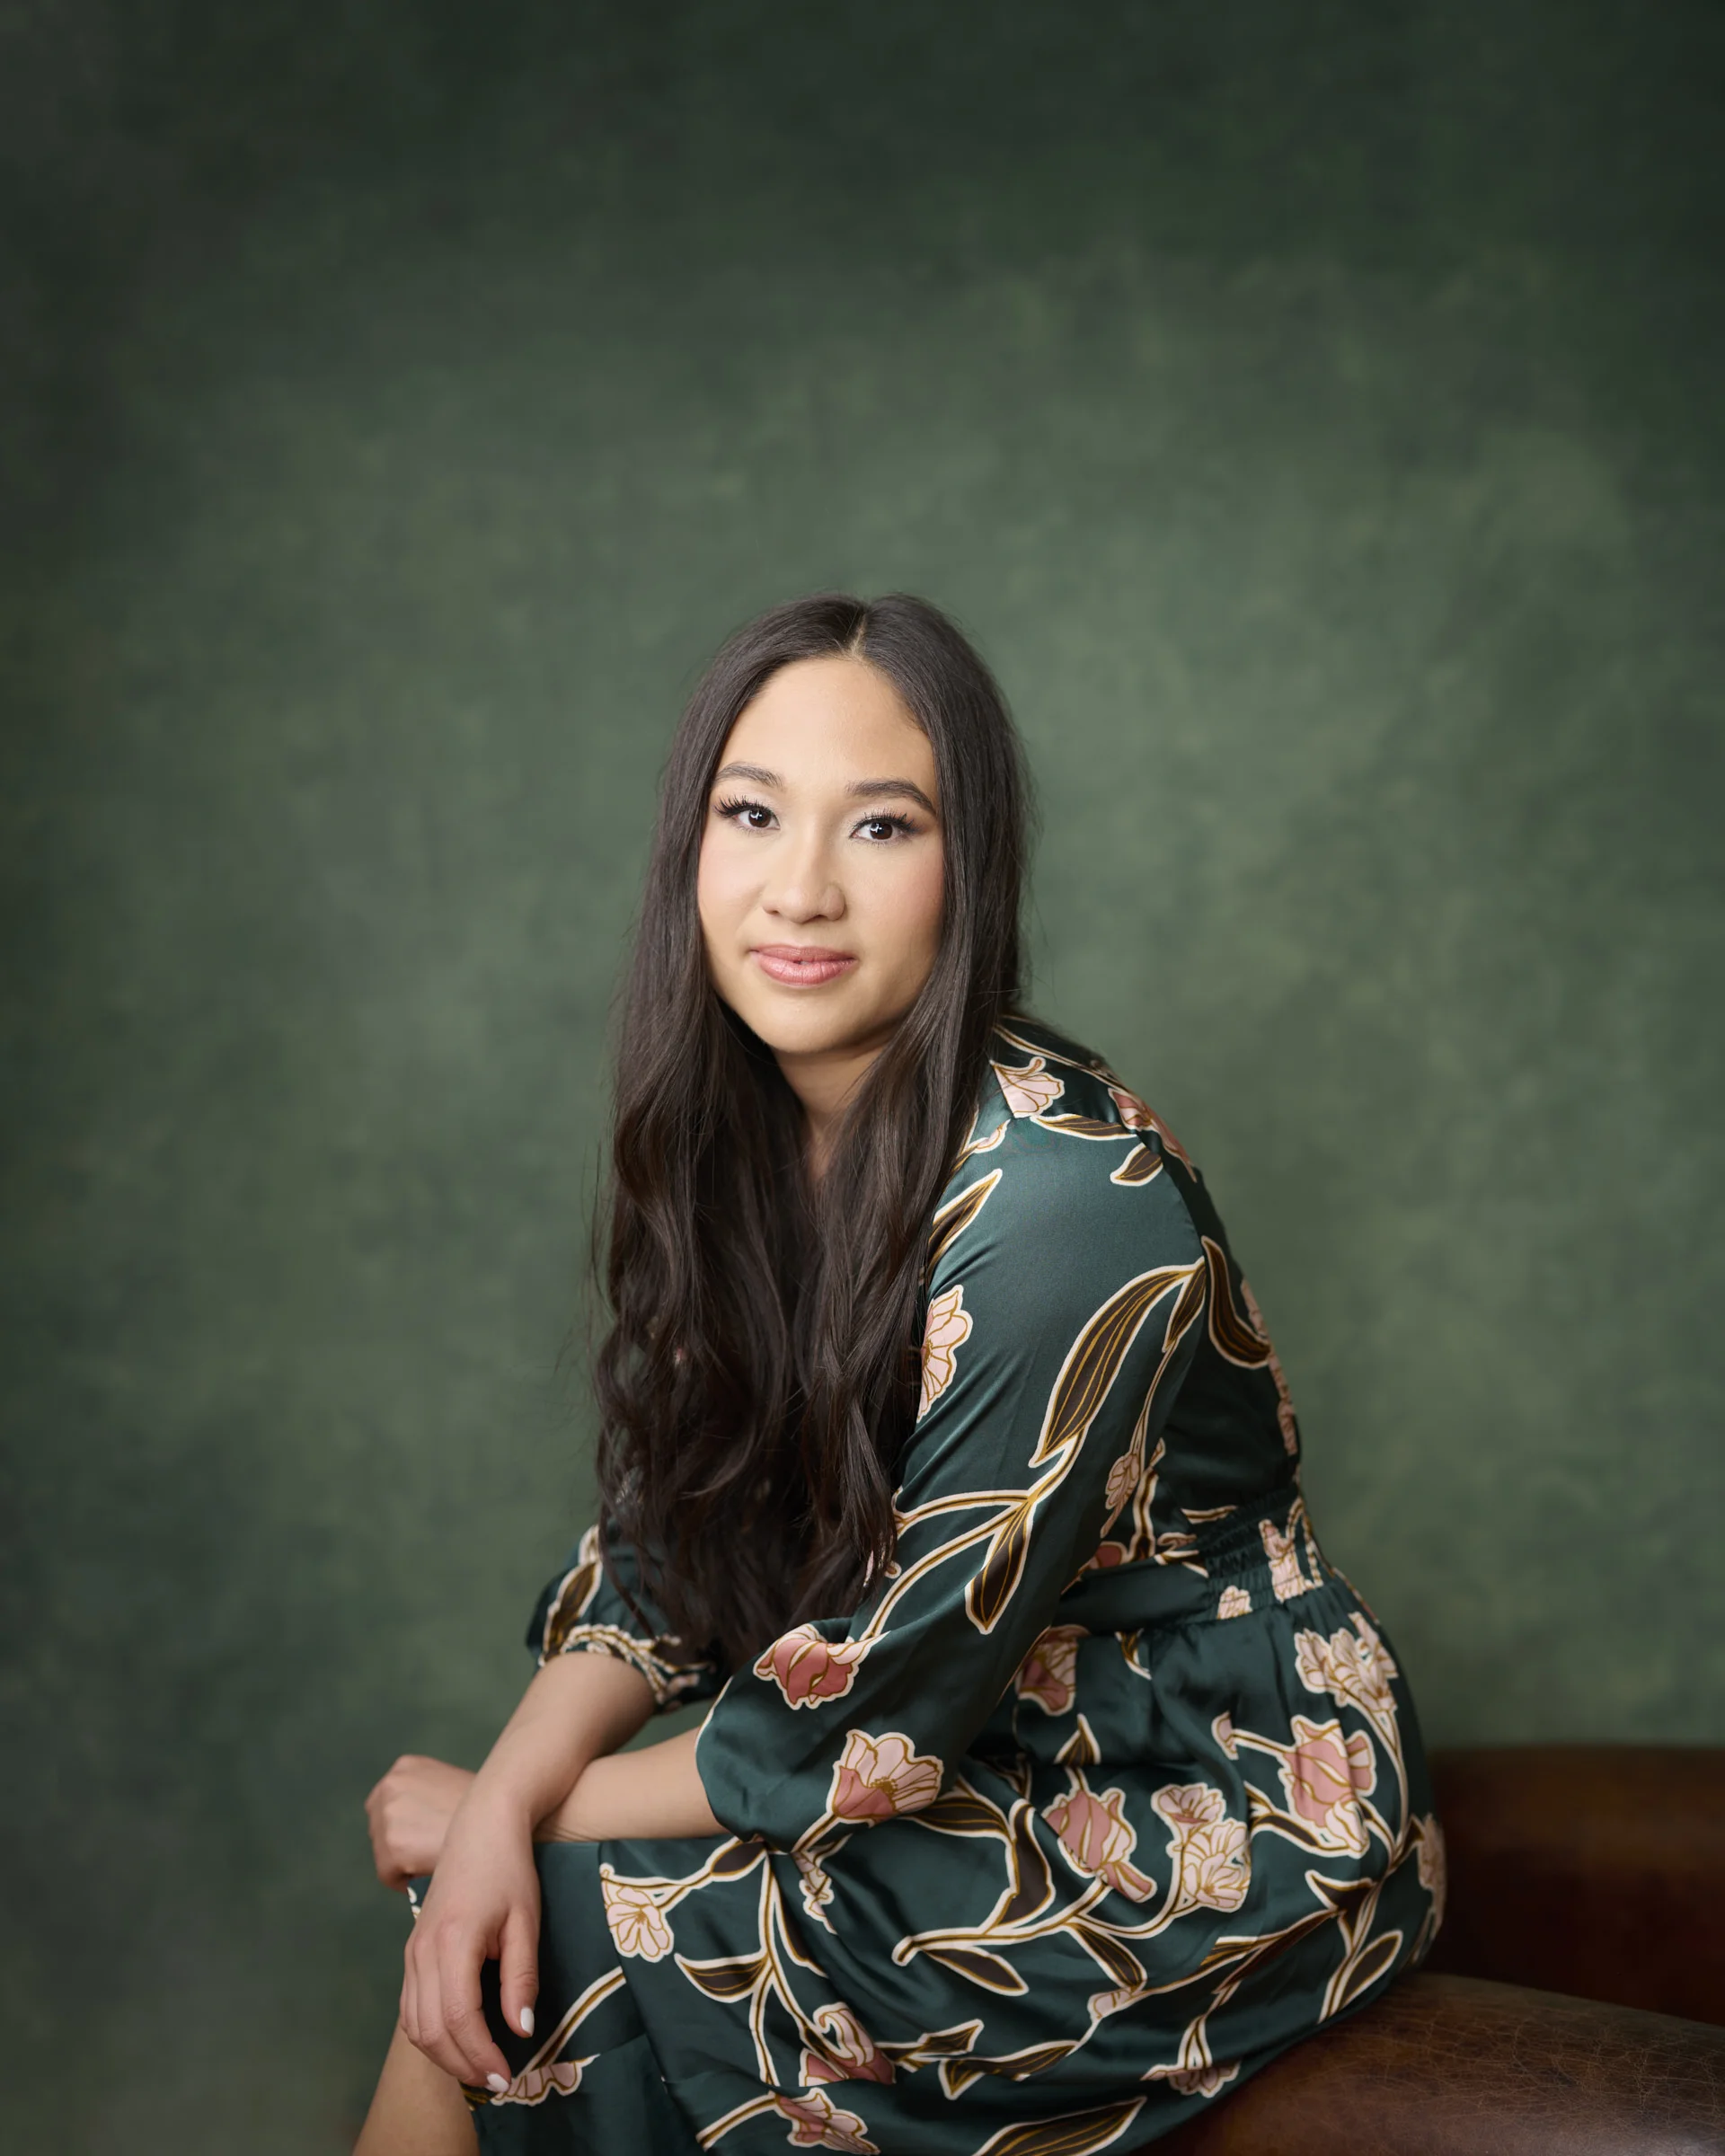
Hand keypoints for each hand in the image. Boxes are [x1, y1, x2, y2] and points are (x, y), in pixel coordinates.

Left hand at [365, 1754, 475, 1889]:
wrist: (498, 1818)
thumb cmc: (480, 1808)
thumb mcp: (446, 1784)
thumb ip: (421, 1796)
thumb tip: (412, 1824)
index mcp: (403, 1768)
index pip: (385, 1805)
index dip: (405, 1827)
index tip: (424, 1837)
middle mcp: (389, 1787)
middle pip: (379, 1830)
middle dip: (400, 1844)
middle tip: (430, 1852)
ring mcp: (387, 1817)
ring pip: (383, 1854)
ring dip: (404, 1863)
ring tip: (435, 1862)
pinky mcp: (392, 1849)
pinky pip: (390, 1876)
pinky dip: (407, 1881)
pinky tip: (431, 1873)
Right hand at [400, 1785, 540, 2092]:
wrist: (482, 1824)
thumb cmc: (510, 1868)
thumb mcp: (525, 1921)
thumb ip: (521, 1978)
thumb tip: (520, 2030)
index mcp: (453, 1940)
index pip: (459, 2018)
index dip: (481, 2055)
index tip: (507, 2076)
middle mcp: (423, 1950)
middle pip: (430, 2029)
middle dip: (462, 2064)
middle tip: (497, 2081)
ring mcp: (412, 1950)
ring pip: (414, 2024)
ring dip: (444, 2054)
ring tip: (480, 2067)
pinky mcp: (412, 1949)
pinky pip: (410, 2006)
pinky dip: (430, 2033)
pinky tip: (458, 2039)